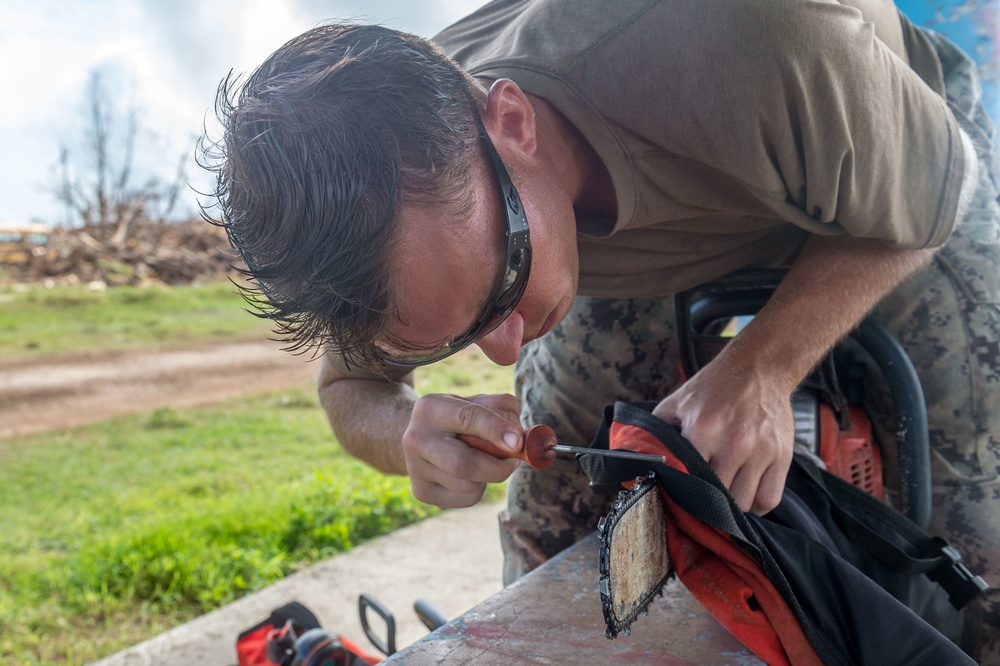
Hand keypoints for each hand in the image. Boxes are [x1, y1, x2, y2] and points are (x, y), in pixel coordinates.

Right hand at [402, 393, 523, 508]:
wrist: (426, 436)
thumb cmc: (462, 417)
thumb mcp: (481, 401)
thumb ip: (504, 410)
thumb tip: (518, 439)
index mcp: (430, 408)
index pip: (467, 417)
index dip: (496, 430)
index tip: (518, 442)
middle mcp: (416, 438)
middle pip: (462, 464)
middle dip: (497, 467)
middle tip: (515, 461)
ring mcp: (415, 468)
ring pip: (468, 485)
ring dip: (489, 477)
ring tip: (486, 461)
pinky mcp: (423, 492)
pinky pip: (466, 499)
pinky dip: (480, 488)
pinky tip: (472, 475)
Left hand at [653, 355, 795, 514]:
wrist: (758, 368)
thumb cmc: (713, 388)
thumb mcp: (676, 404)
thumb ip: (656, 434)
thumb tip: (634, 462)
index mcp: (702, 430)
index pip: (688, 482)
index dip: (681, 492)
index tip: (679, 494)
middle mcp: (734, 443)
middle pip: (716, 498)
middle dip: (706, 500)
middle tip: (701, 494)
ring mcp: (761, 450)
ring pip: (743, 504)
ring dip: (731, 505)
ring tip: (724, 493)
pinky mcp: (782, 456)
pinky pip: (768, 499)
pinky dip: (756, 504)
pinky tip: (746, 493)